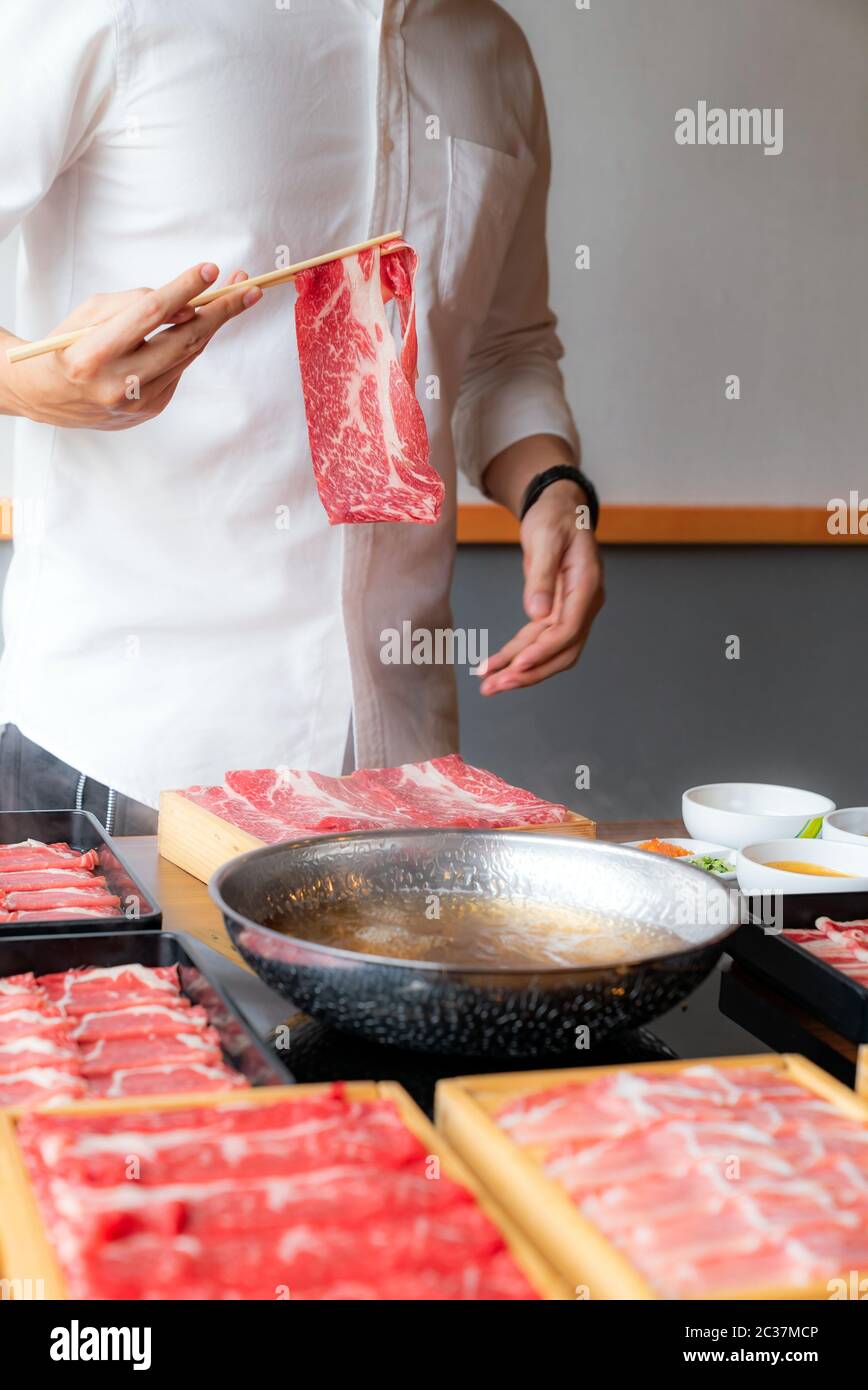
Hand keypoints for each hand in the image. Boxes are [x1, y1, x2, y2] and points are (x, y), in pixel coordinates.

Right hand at [1, 264, 260, 429]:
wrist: (49, 395)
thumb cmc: (69, 343)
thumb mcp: (89, 312)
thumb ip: (136, 304)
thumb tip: (188, 304)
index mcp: (93, 354)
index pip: (149, 314)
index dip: (184, 289)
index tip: (211, 270)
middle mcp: (118, 384)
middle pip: (183, 340)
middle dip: (220, 311)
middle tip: (248, 287)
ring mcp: (138, 403)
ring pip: (187, 355)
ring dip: (212, 324)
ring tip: (233, 297)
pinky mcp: (152, 410)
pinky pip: (180, 370)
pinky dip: (187, 347)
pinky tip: (189, 330)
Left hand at [478, 480, 604, 694]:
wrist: (558, 510)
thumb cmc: (554, 518)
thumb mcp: (546, 538)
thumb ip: (542, 576)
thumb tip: (536, 613)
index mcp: (587, 586)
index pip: (569, 629)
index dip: (544, 650)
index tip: (518, 664)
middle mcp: (584, 605)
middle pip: (562, 652)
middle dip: (529, 673)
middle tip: (495, 686)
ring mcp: (571, 612)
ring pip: (548, 653)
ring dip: (519, 671)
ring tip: (487, 684)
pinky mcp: (555, 614)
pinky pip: (536, 642)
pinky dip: (516, 656)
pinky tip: (494, 667)